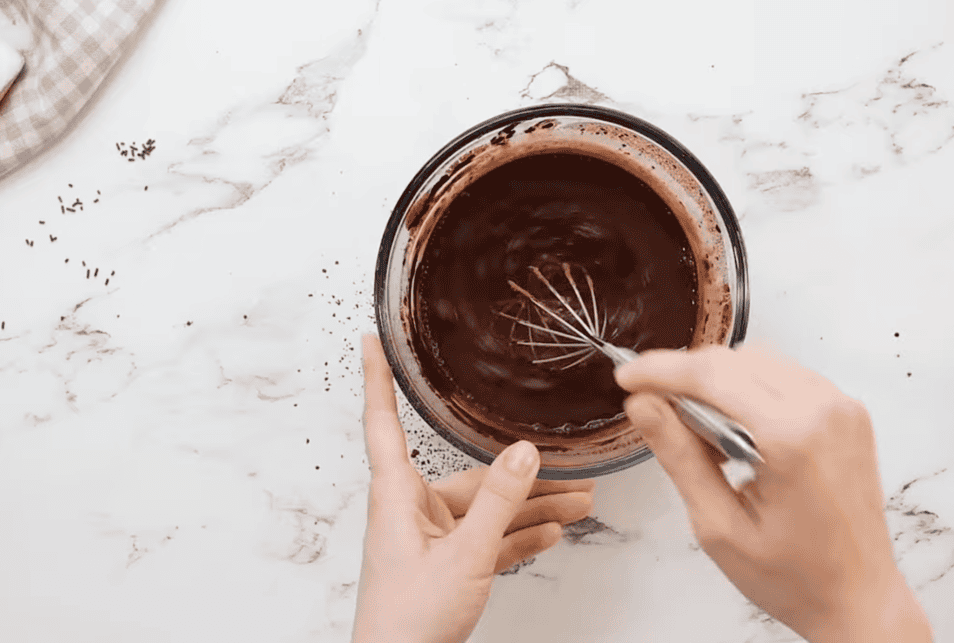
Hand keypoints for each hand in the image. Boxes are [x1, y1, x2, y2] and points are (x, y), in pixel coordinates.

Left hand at [353, 334, 594, 642]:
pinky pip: (489, 541)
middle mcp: (412, 510)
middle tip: (572, 469)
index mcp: (397, 496)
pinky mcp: (447, 567)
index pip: (383, 422)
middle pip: (472, 477)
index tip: (371, 340)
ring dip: (533, 509)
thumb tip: (524, 453)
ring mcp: (431, 540)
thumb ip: (499, 504)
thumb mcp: (463, 556)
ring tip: (582, 502)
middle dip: (524, 475)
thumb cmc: (407, 623)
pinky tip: (553, 534)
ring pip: (488, 511)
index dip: (376, 378)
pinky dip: (520, 538)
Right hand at [615, 344, 932, 642]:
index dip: (660, 370)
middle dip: (685, 376)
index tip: (628, 377)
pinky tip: (735, 431)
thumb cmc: (797, 577)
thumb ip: (679, 456)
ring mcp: (841, 406)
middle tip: (653, 407)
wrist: (859, 597)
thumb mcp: (718, 526)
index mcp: (792, 438)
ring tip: (698, 431)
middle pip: (733, 361)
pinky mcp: (847, 412)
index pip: (710, 376)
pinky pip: (786, 376)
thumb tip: (644, 406)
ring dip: (718, 382)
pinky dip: (750, 390)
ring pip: (758, 361)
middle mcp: (823, 410)